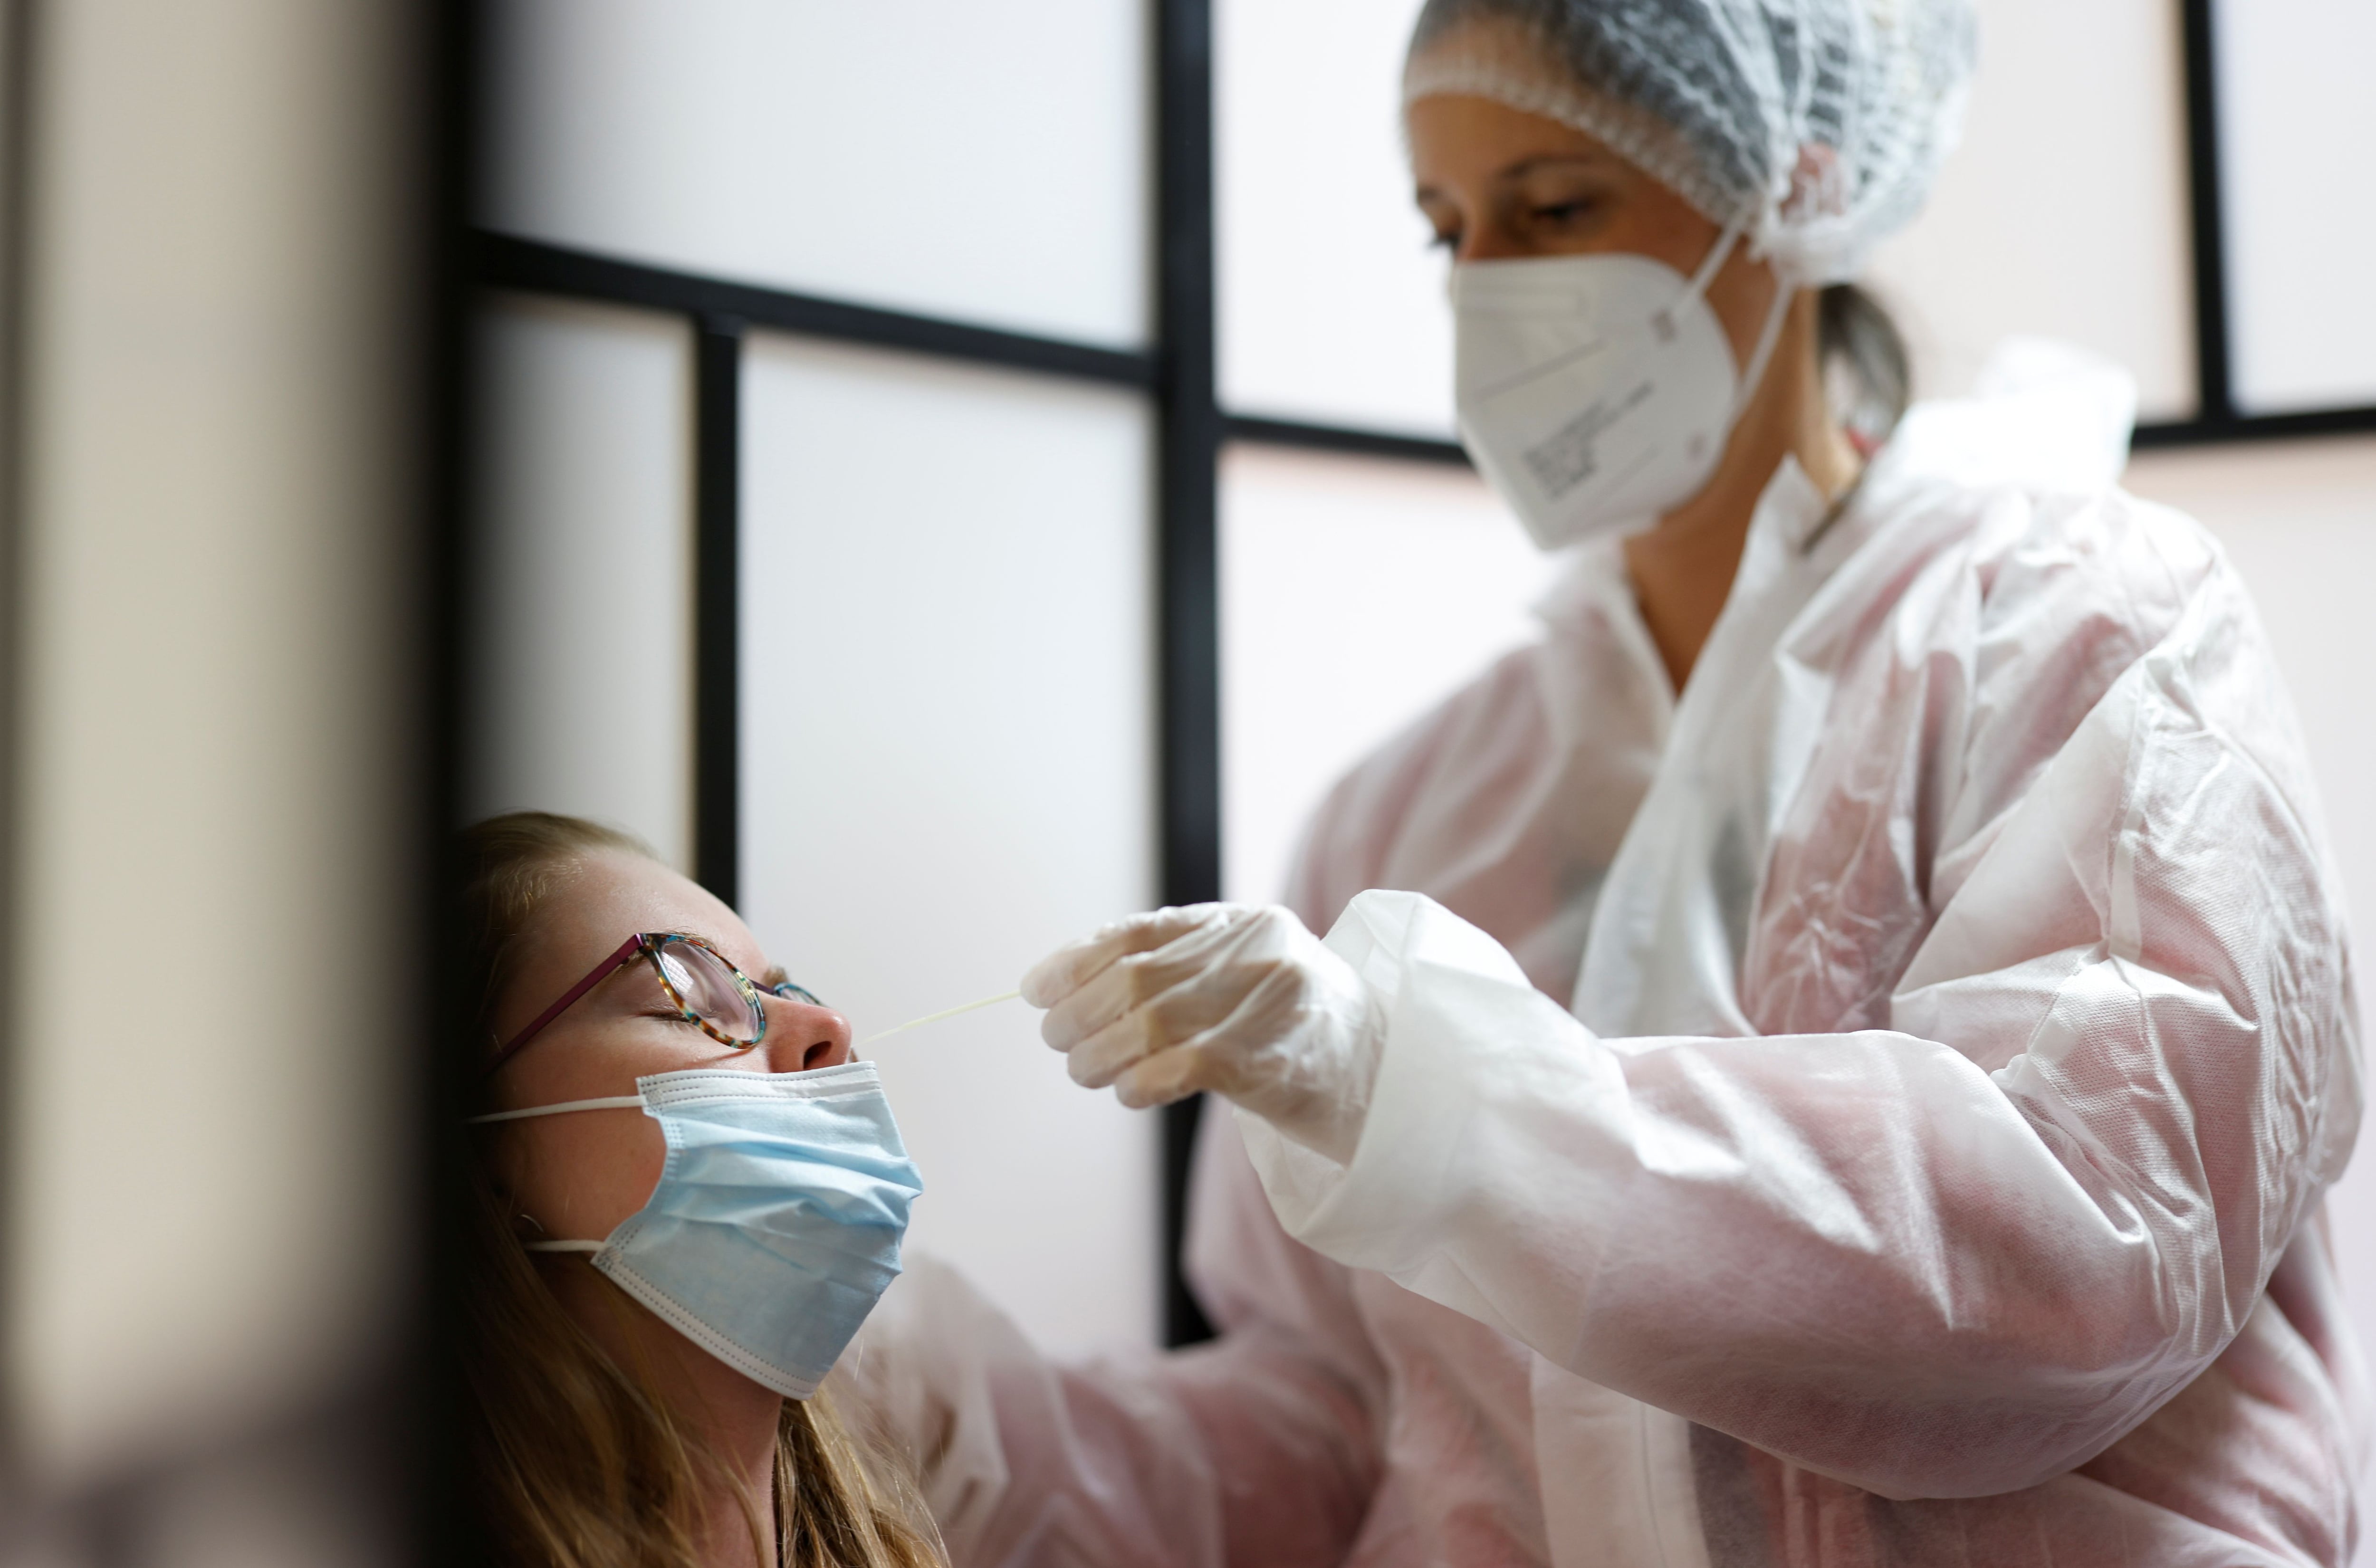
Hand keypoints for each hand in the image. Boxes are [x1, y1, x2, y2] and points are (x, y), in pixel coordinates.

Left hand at [1020, 903, 1384, 1162]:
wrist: (1384, 1075)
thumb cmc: (1294, 1027)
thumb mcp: (1241, 972)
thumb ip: (1173, 964)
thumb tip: (1064, 981)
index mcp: (1242, 921)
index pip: (1138, 931)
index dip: (1076, 961)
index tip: (1038, 989)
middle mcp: (1257, 951)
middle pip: (1133, 979)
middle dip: (1078, 1013)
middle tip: (1059, 1041)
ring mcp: (1270, 1005)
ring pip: (1148, 1024)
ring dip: (1098, 1054)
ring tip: (1086, 1072)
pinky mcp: (1274, 1061)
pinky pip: (1183, 1066)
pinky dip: (1139, 1082)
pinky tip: (1129, 1092)